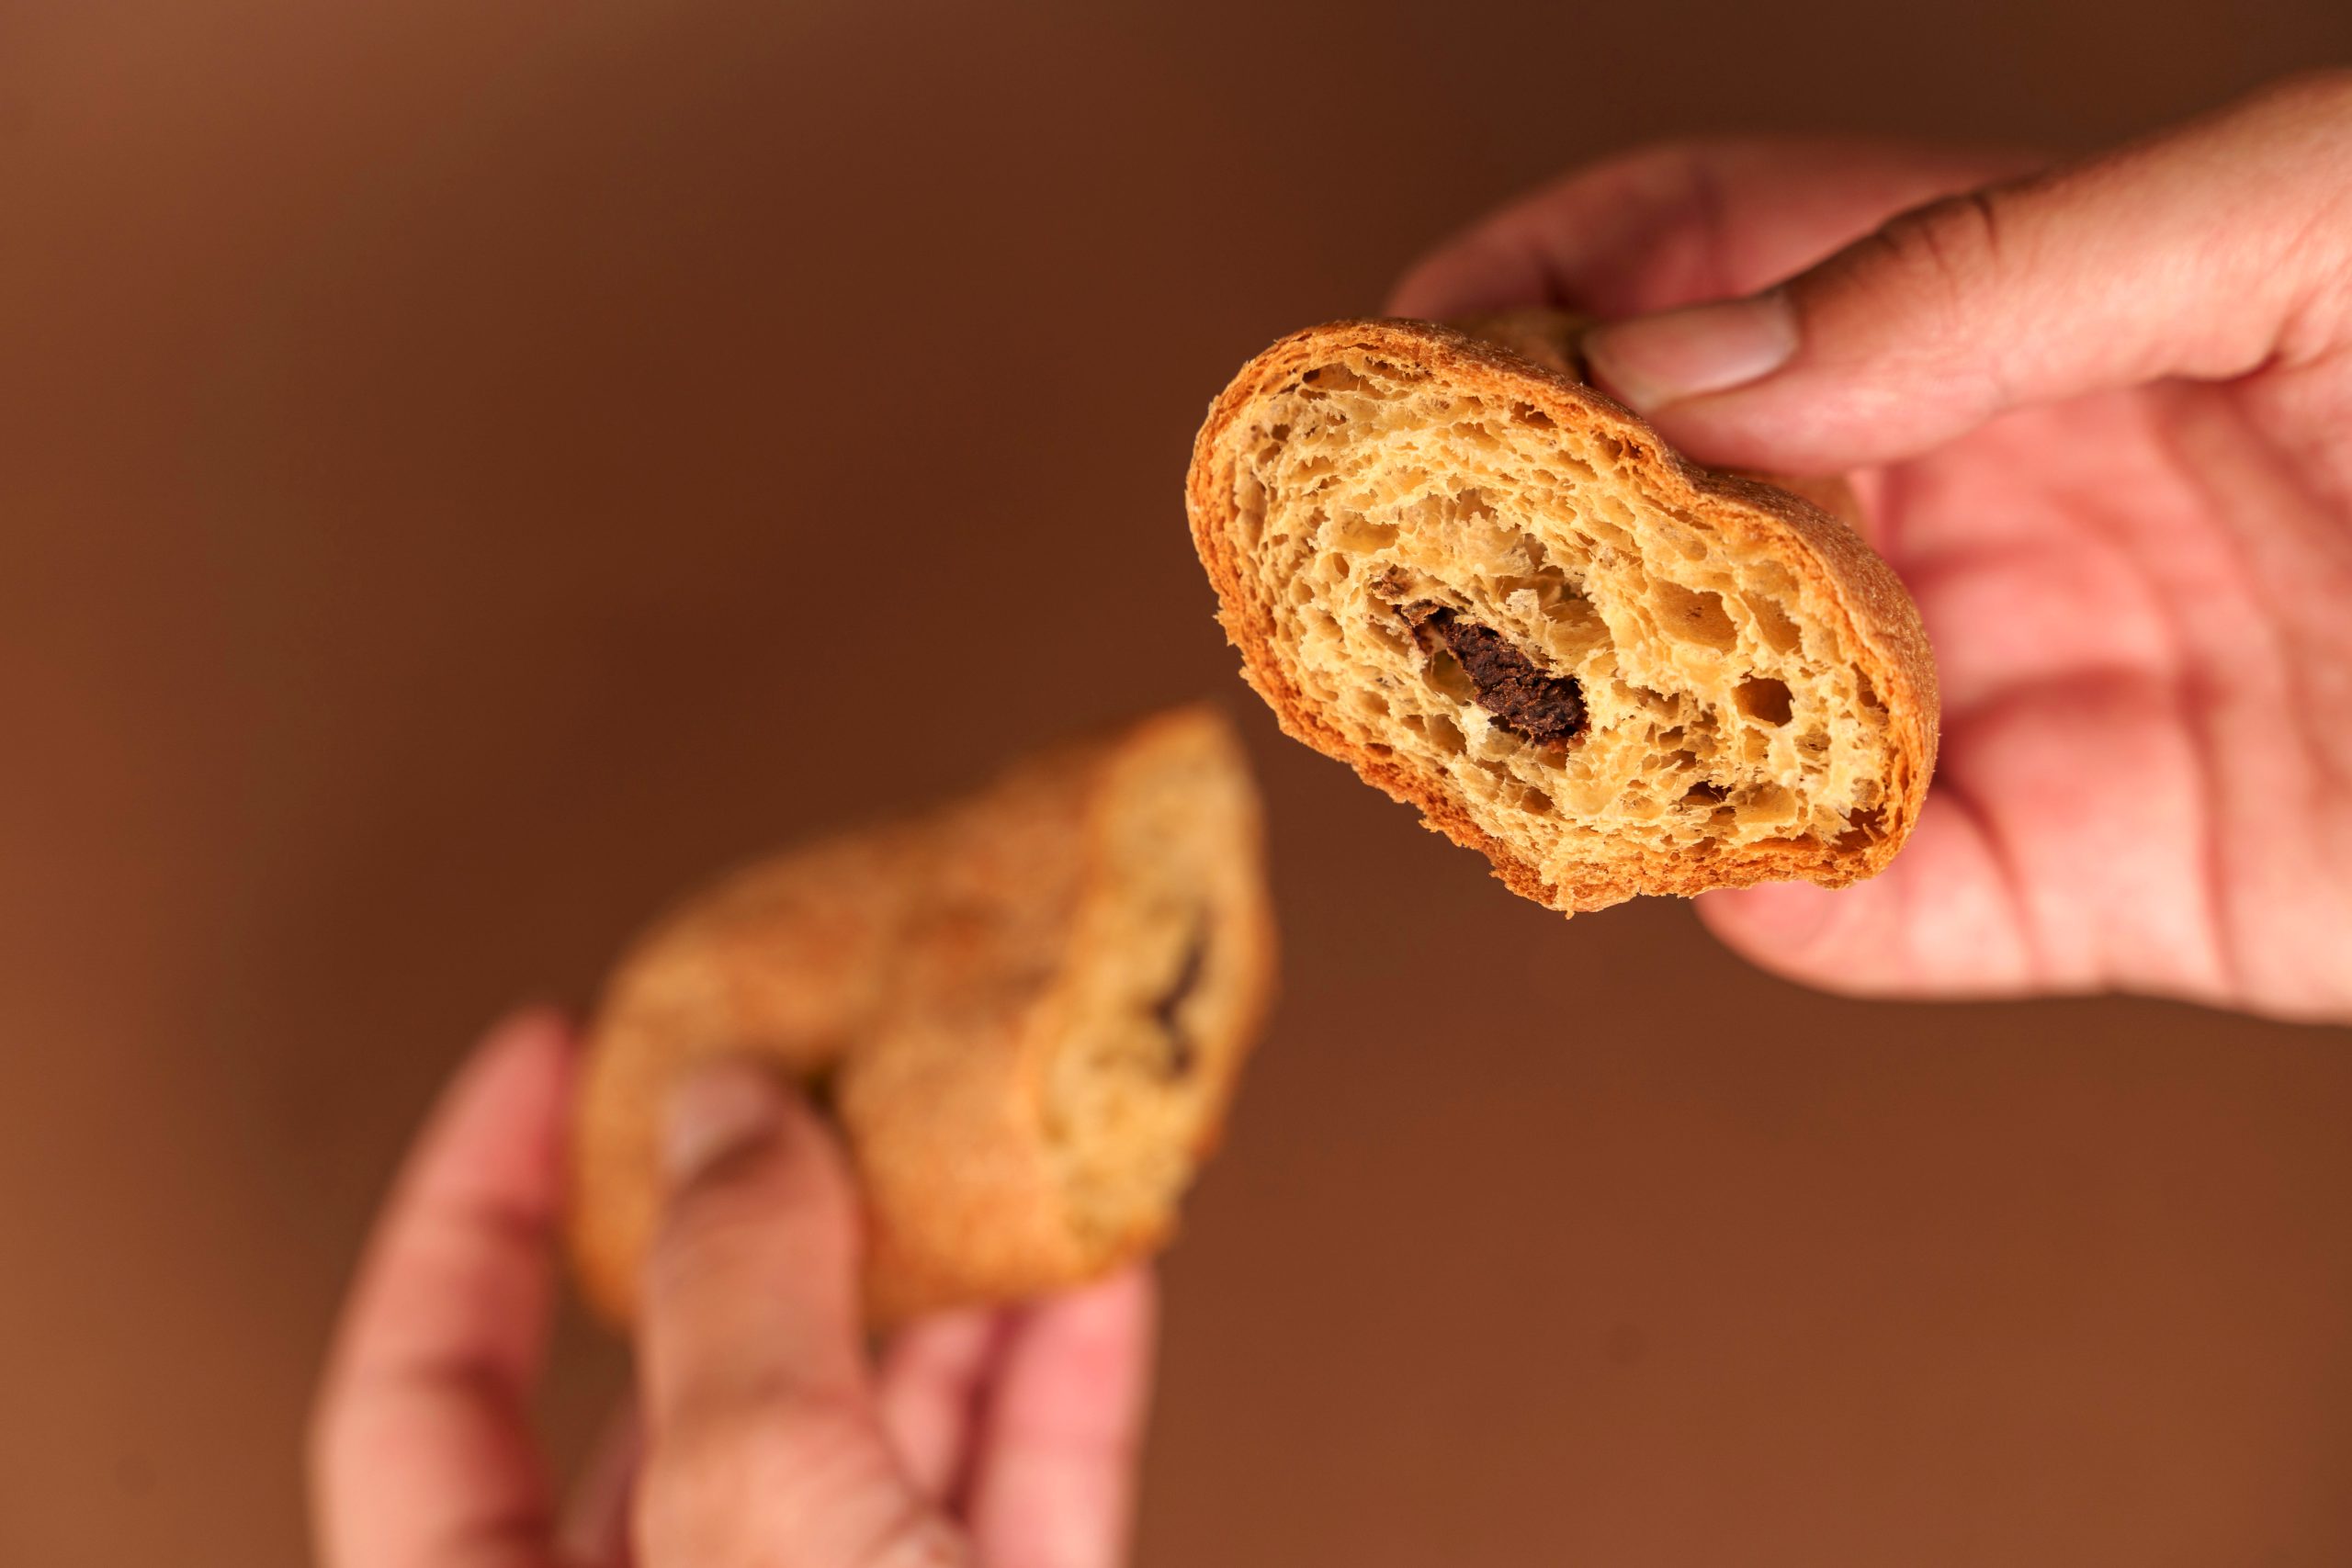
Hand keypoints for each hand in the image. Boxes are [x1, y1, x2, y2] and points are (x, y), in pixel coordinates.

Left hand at [310, 1010, 1155, 1567]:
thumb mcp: (768, 1535)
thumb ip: (738, 1310)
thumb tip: (729, 1112)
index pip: (416, 1397)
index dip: (466, 1203)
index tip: (545, 1043)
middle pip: (687, 1388)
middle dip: (770, 1209)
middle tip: (817, 1061)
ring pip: (872, 1436)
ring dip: (947, 1275)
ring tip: (988, 1118)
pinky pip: (1020, 1500)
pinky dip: (1063, 1381)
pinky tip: (1104, 1262)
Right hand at [1391, 73, 2351, 1020]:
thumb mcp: (2300, 226)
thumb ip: (1987, 276)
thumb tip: (1692, 361)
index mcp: (2031, 311)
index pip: (1728, 265)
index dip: (1555, 283)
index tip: (1409, 336)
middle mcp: (1997, 496)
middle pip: (1691, 503)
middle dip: (1529, 526)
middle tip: (1394, 557)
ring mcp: (2033, 689)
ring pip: (1748, 710)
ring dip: (1611, 725)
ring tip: (1496, 723)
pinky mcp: (2098, 877)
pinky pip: (1884, 907)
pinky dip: (1781, 904)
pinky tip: (1715, 867)